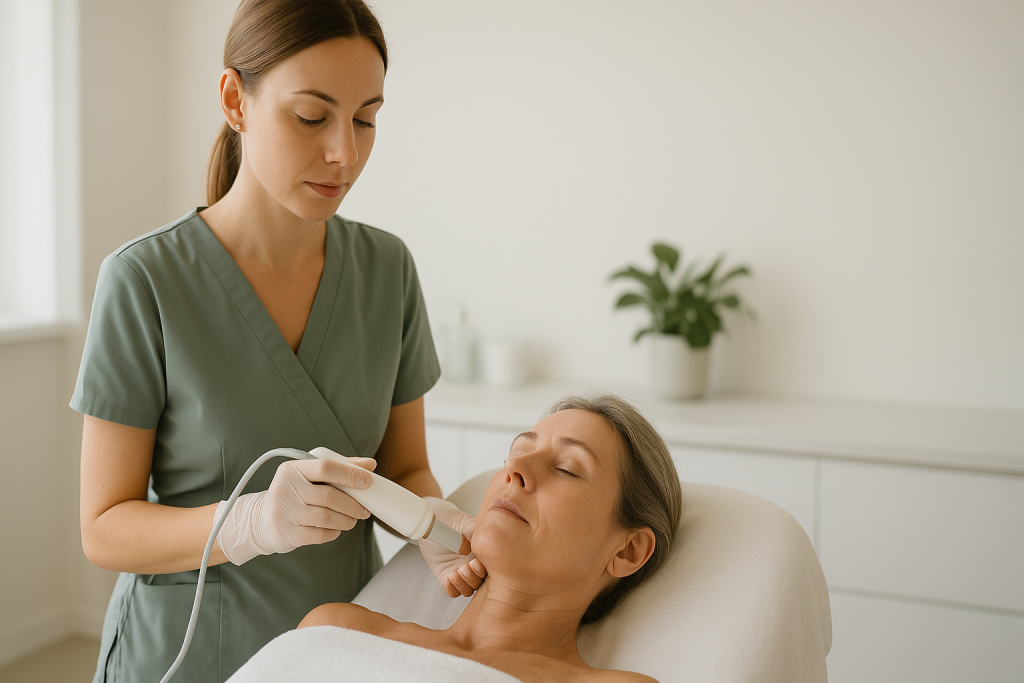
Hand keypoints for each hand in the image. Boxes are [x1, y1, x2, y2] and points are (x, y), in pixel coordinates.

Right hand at [217, 455, 376, 564]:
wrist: (261, 519)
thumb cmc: (294, 494)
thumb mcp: (309, 476)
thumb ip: (339, 467)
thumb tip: (370, 464)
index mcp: (292, 469)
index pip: (325, 467)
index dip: (349, 474)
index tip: (367, 482)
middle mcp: (284, 488)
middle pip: (329, 496)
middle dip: (352, 504)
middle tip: (364, 510)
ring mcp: (283, 512)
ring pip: (326, 517)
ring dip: (346, 520)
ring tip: (352, 519)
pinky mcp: (285, 533)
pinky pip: (319, 534)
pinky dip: (333, 532)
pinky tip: (336, 529)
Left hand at [419, 497, 486, 596]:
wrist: (431, 523)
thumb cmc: (451, 521)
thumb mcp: (464, 522)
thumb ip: (475, 530)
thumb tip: (485, 536)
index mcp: (483, 553)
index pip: (492, 568)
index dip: (485, 569)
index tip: (476, 562)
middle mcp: (474, 564)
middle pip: (481, 581)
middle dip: (474, 578)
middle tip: (465, 567)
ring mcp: (461, 572)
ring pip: (469, 589)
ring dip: (463, 584)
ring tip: (454, 573)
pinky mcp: (447, 577)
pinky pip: (453, 591)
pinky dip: (451, 588)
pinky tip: (448, 578)